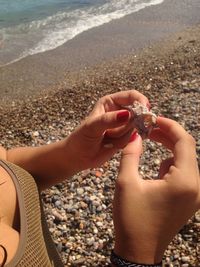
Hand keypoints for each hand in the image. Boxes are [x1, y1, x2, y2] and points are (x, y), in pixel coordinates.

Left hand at [64, 90, 148, 173]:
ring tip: (107, 138)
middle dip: (128, 124)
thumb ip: (109, 120)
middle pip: (137, 113)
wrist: (78, 156)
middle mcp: (119, 112)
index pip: (131, 96)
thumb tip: (128, 114)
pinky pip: (132, 139)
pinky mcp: (125, 138)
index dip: (140, 100)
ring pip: (135, 128)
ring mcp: (123, 126)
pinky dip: (123, 143)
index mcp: (110, 102)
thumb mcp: (93, 126)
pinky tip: (111, 144)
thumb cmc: (81, 137)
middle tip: (111, 133)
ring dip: (122, 136)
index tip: (145, 109)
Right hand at [113, 117, 199, 263]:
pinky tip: (157, 169)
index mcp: (184, 181)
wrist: (138, 251)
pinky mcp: (190, 199)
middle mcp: (196, 186)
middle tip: (149, 127)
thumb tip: (135, 135)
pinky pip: (185, 173)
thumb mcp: (126, 182)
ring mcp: (195, 194)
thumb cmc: (131, 218)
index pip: (184, 141)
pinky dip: (171, 164)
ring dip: (169, 148)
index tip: (152, 119)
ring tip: (151, 141)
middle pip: (187, 149)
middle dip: (168, 135)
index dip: (169, 125)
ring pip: (186, 160)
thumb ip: (131, 154)